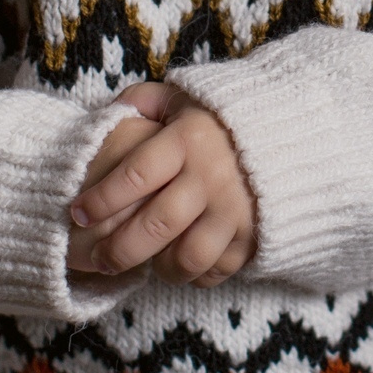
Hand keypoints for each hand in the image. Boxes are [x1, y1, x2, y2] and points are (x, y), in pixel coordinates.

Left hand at [68, 83, 256, 285]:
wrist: (294, 130)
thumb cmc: (223, 116)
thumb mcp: (184, 97)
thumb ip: (144, 101)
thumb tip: (109, 112)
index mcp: (189, 139)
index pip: (135, 175)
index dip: (101, 199)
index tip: (77, 212)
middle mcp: (212, 177)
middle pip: (156, 226)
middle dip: (118, 250)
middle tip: (97, 258)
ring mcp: (236, 210)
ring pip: (187, 258)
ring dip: (159, 269)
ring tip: (146, 264)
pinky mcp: (254, 235)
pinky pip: (216, 270)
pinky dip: (195, 275)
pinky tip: (181, 263)